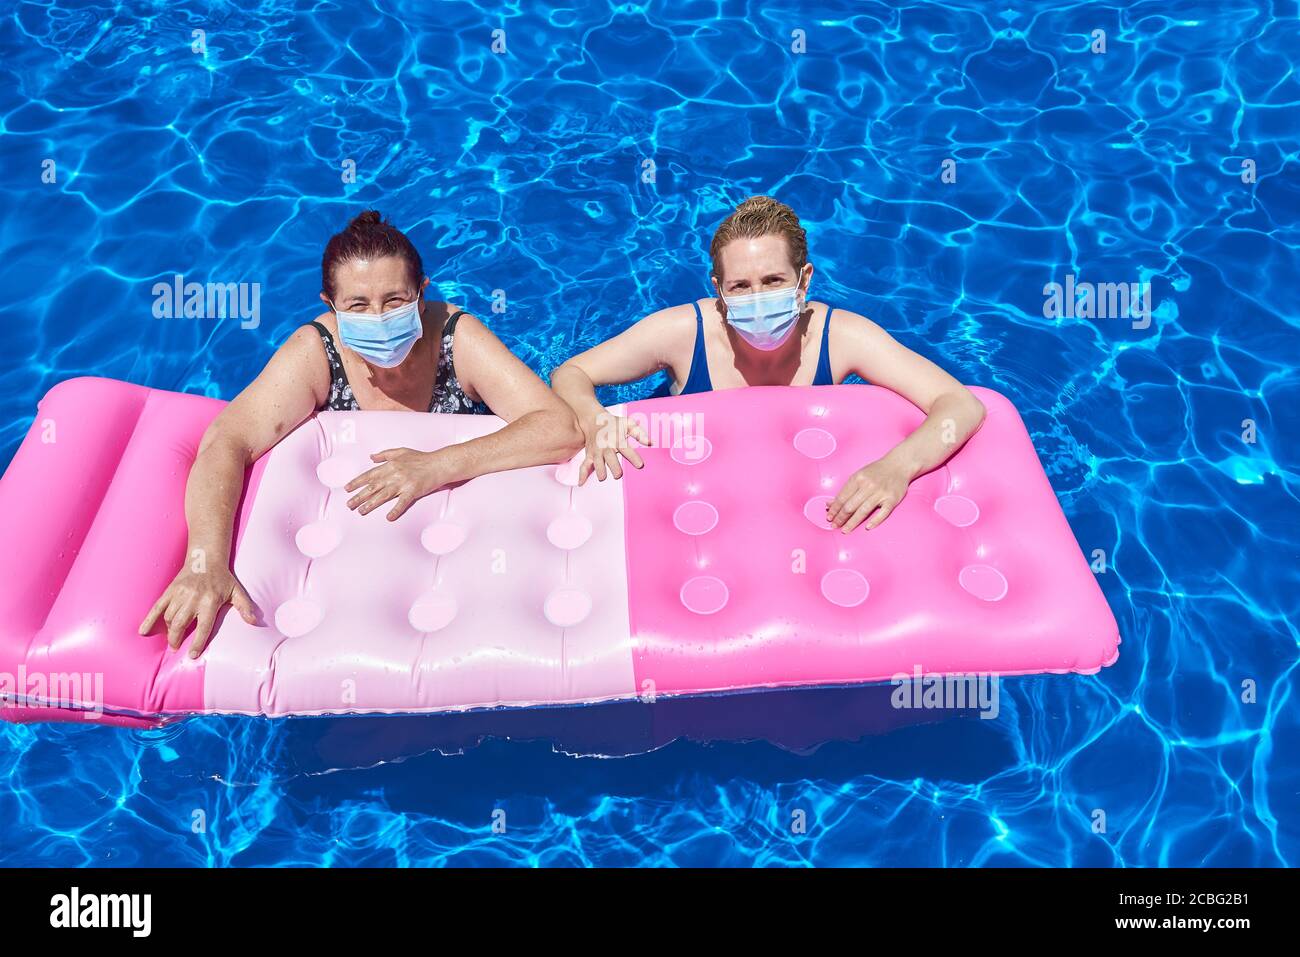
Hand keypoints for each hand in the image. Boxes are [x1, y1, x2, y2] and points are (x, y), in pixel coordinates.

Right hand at [139, 562, 257, 658]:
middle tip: (175, 648)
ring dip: (168, 631)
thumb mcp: (237, 591)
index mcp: (210, 601)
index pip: (203, 626)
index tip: (191, 655)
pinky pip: (156, 606)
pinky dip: (149, 619)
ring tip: (171, 640)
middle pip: (181, 624)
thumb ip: (245, 607)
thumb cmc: (223, 579)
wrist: (206, 558)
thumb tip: (255, 621)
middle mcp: (193, 598)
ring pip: (169, 617)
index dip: (197, 642)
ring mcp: (180, 594)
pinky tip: (143, 631)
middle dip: (176, 639)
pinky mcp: (170, 590)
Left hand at [345, 447, 451, 520]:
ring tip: (361, 511)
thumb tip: (371, 457)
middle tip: (349, 505)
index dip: (357, 482)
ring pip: (383, 495)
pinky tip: (389, 517)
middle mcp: (394, 474)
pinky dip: (396, 510)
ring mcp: (404, 483)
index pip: (369, 475)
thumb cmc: (421, 458)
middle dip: (359, 496)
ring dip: (371, 504)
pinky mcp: (414, 491)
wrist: (440, 463)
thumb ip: (385, 454)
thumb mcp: (401, 451)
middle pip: (373, 487)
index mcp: (390, 465)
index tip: (347, 489)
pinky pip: (403, 502)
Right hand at [579, 409, 649, 483]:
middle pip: (609, 457)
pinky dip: (582, 474)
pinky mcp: (589, 455)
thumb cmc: (613, 423)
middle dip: (613, 466)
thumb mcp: (628, 423)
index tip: (640, 465)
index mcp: (617, 439)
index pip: (626, 448)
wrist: (592, 419)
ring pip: (597, 462)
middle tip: (618, 474)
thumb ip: (639, 433)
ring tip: (602, 477)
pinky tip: (581, 483)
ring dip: (599, 470)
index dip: (633, 457)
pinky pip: (584, 465)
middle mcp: (606, 446)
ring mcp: (596, 452)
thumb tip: (651, 442)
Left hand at [827, 457, 912, 532]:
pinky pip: (883, 513)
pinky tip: (867, 527)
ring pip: (864, 511)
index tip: (829, 517)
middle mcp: (868, 486)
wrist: (899, 464)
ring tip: (845, 530)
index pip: (842, 497)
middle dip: (840, 518)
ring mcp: (881, 493)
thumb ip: (845, 490)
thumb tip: (830, 504)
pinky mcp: (892, 499)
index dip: (834, 509)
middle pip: (850, 506)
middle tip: (834, 526)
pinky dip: (875, 520)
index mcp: (858, 478)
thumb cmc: (877, 471)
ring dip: (852, 522)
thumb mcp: (859, 476)